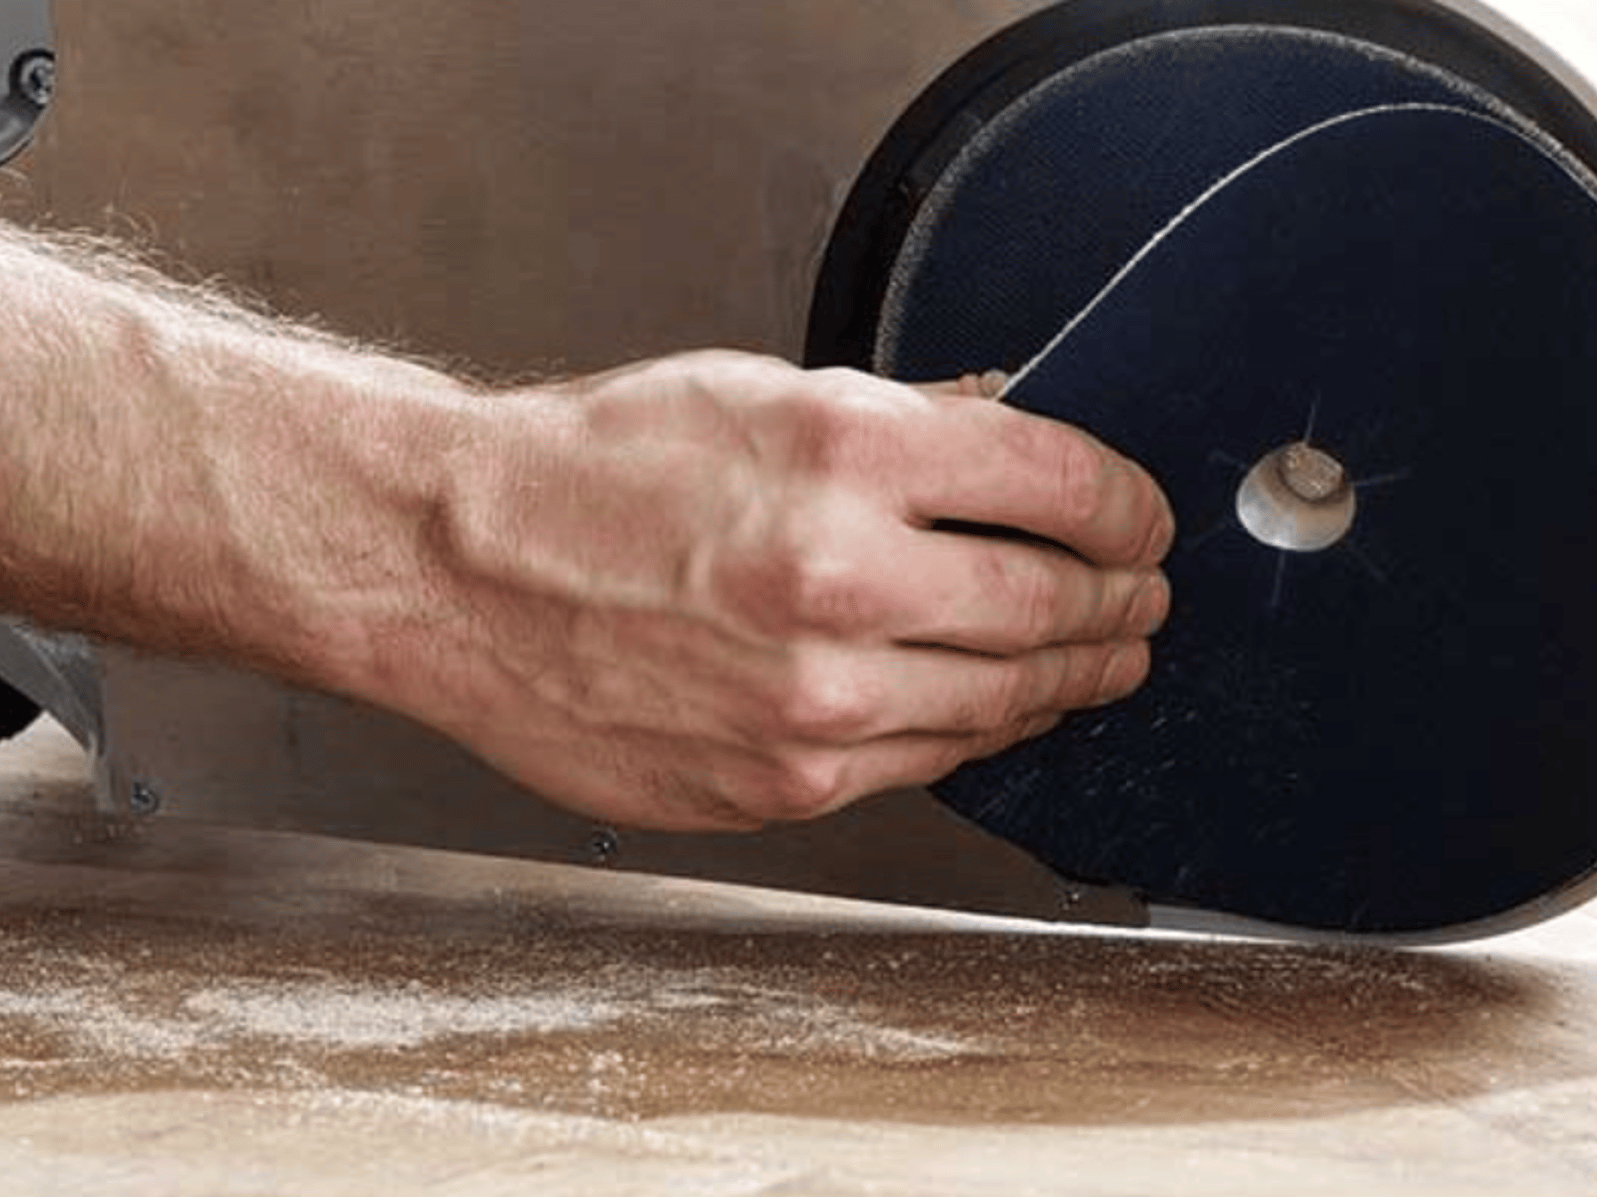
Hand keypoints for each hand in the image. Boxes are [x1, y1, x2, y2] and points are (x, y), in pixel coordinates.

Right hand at [370, 351, 1172, 830]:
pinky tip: (993, 707)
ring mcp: (816, 699)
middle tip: (1142, 595)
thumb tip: (1007, 425)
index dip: (1131, 504)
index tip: (1141, 516)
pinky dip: (982, 730)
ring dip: (1075, 675)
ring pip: (1009, 698)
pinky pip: (929, 762)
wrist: (455, 571)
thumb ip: (901, 418)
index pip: (1064, 484)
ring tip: (1096, 659)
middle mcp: (841, 580)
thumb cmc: (584, 474)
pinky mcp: (785, 782)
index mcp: (845, 453)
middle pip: (1058, 603)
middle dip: (1124, 598)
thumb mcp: (752, 391)